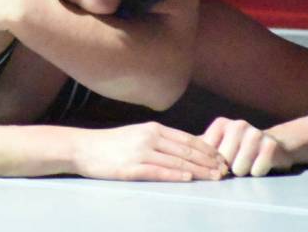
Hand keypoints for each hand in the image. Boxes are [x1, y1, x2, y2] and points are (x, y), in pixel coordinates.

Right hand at [74, 123, 228, 181]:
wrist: (83, 148)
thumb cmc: (112, 144)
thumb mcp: (138, 134)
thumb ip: (159, 140)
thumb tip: (184, 150)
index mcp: (153, 128)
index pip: (187, 138)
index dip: (207, 149)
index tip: (221, 158)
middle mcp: (149, 137)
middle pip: (186, 150)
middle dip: (208, 161)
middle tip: (224, 171)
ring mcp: (140, 152)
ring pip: (176, 161)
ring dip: (198, 170)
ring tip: (213, 177)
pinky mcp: (130, 168)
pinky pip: (157, 171)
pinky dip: (175, 174)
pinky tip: (187, 178)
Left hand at [202, 117, 292, 176]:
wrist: (272, 146)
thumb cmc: (238, 148)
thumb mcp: (218, 144)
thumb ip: (198, 147)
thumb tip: (171, 152)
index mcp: (221, 124)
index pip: (206, 151)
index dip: (208, 164)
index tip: (213, 167)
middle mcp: (237, 124)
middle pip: (222, 162)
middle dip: (226, 169)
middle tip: (233, 164)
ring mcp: (255, 133)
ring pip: (239, 168)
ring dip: (242, 172)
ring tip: (245, 164)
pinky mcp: (270, 145)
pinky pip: (256, 170)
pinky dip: (256, 173)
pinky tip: (258, 164)